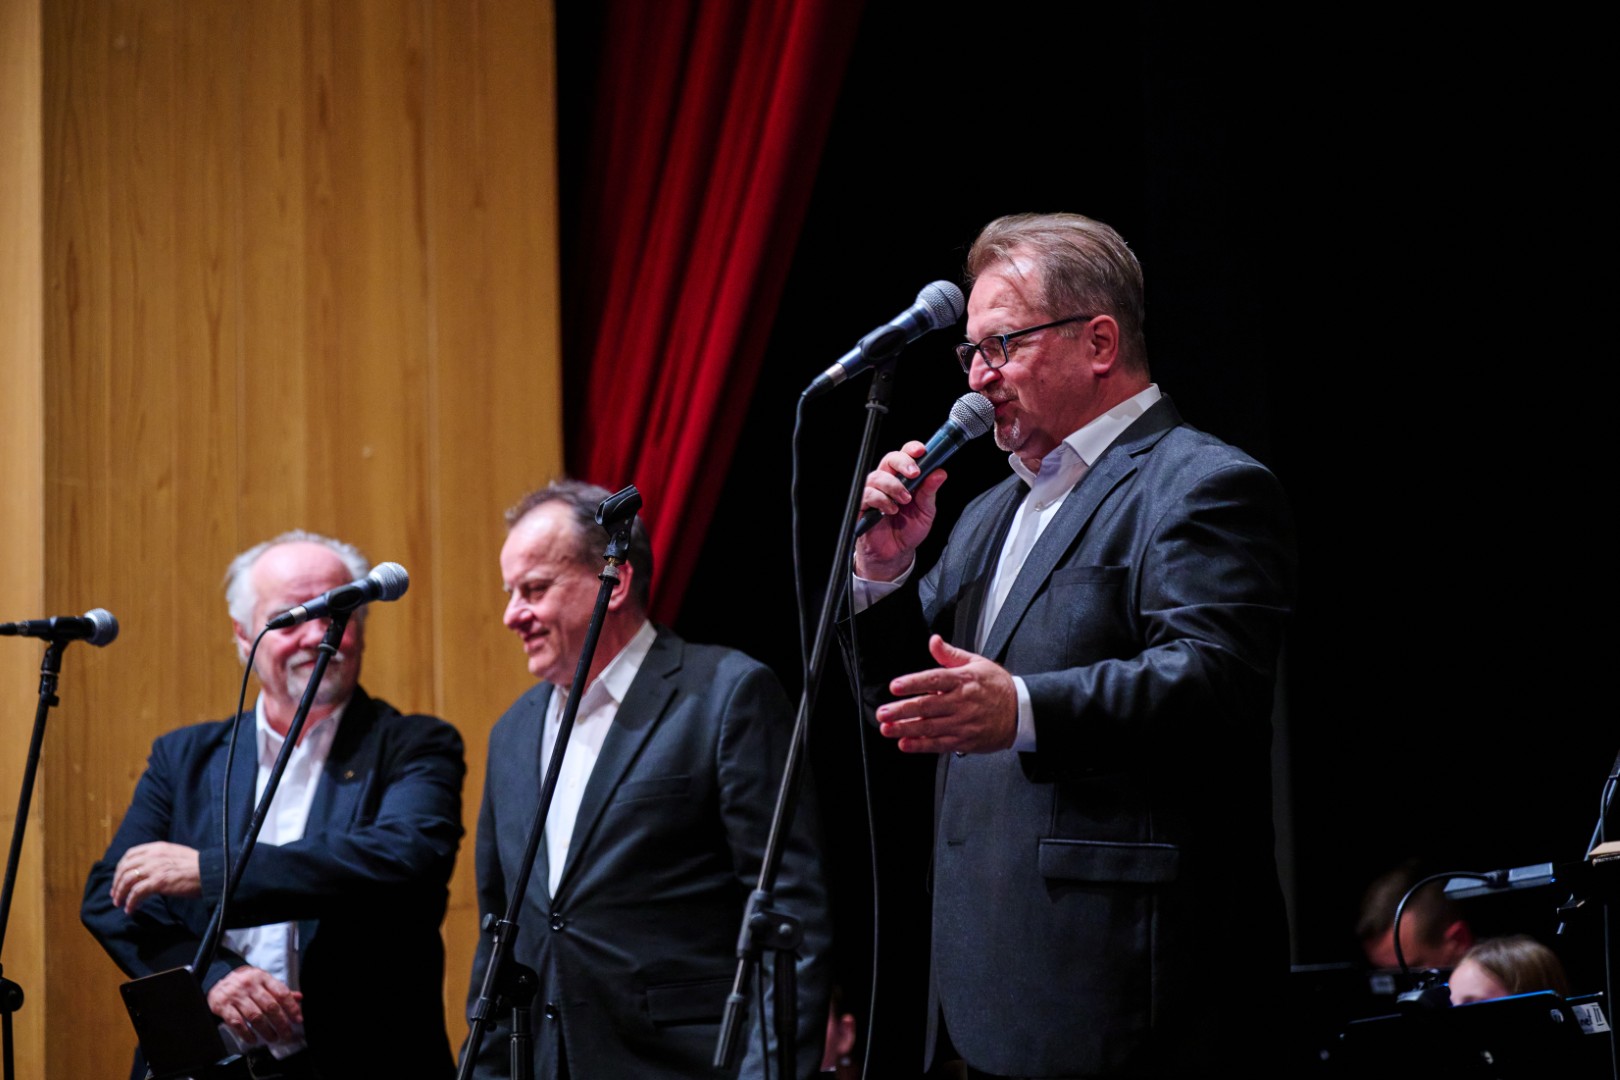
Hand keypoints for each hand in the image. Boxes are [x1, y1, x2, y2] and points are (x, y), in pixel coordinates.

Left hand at [110, 841, 201, 912]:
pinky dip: (130, 902)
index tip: (119, 878)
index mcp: (157, 847)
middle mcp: (153, 856)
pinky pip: (136, 893)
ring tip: (120, 904)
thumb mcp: (176, 855)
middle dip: (117, 883)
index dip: (121, 868)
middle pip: (125, 868)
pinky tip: (131, 909)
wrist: (210, 871)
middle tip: (115, 895)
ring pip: (127, 881)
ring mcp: (155, 868)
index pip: (130, 854)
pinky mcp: (158, 882)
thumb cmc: (198, 866)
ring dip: (120, 894)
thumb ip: (161, 859)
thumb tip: (150, 871)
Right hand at [207, 966, 303, 1046]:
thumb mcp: (262, 980)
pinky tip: (253, 1039)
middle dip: (281, 1022)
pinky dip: (246, 1033)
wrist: (217, 978)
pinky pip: (237, 1023)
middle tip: (287, 1033)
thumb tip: (299, 997)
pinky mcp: (223, 1006)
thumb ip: (279, 990)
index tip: (297, 1019)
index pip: (281, 993)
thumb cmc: (244, 981)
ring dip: (266, 1030)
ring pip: (255, 1016)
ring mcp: (236, 996)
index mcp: (262, 977)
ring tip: (273, 1037)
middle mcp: (250, 985)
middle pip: (270, 1006)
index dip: (291, 1007)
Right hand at [853, 442, 947, 581]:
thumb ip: (930, 492)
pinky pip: (868, 494)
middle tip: (915, 473)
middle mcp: (888, 481)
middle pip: (890, 459)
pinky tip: (891, 510)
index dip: (912, 449)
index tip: (921, 451)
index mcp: (904, 479)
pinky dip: (882, 500)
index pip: (905, 455)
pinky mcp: (862, 505)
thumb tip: (940, 473)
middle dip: (903, 462)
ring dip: (894, 486)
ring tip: (905, 501)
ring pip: (878, 476)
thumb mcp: (925, 511)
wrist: (894, 554)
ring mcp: (874, 492)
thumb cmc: (908, 530)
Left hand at [876, 635, 1017, 753]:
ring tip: (887, 729)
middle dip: (902, 710)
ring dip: (906, 729)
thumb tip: (933, 641)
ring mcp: (963, 723)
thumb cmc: (997, 687)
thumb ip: (950, 654)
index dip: (913, 683)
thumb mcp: (976, 663)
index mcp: (963, 680)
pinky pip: (939, 744)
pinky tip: (905, 744)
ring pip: (930, 727)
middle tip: (883, 712)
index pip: (935, 679)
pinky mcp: (965, 740)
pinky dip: (921, 745)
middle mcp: (962, 702)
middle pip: (928, 706)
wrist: (1020, 712)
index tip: (895, 686)